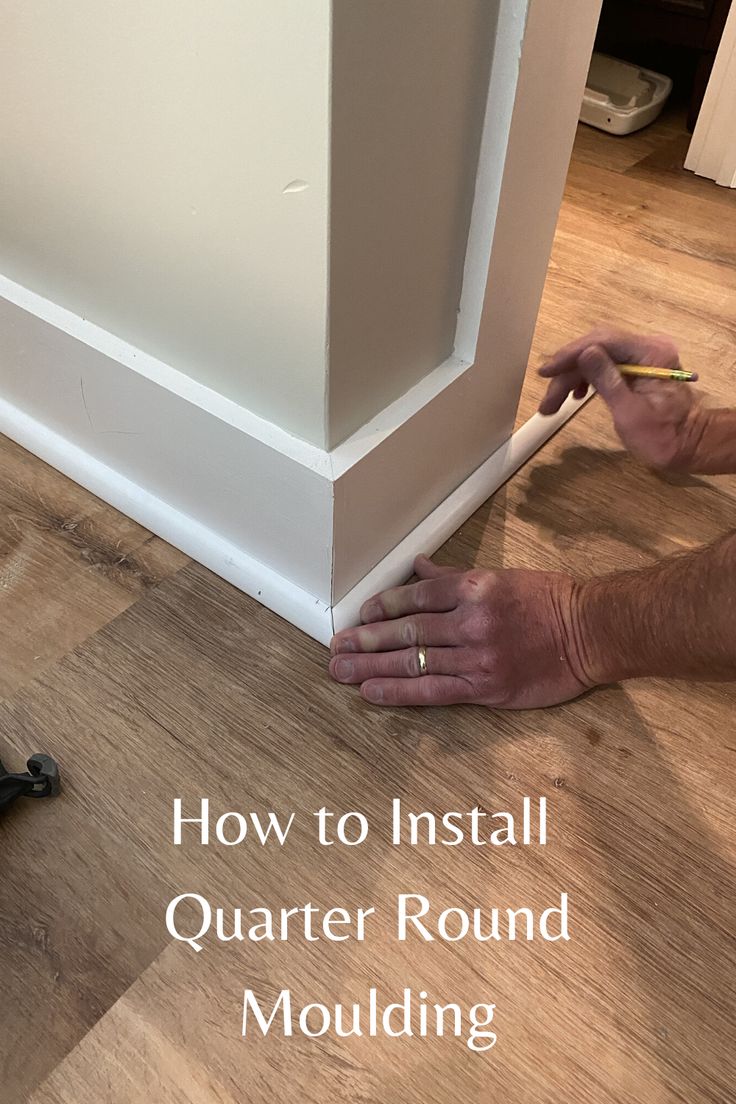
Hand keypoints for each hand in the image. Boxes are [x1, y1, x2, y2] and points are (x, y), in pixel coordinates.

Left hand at [329, 555, 592, 709]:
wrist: (593, 632)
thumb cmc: (551, 600)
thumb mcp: (503, 577)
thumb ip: (456, 578)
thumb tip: (420, 568)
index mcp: (475, 588)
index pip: (416, 597)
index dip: (383, 607)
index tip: (361, 615)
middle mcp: (471, 621)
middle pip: (406, 632)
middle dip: (366, 640)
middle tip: (336, 646)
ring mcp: (477, 656)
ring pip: (413, 662)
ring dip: (370, 667)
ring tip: (340, 670)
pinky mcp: (486, 688)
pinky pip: (434, 691)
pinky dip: (398, 693)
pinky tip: (371, 693)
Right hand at [538, 327, 705, 471]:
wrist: (688, 447)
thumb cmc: (662, 437)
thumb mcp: (629, 413)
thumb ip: (607, 381)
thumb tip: (585, 353)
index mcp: (651, 353)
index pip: (603, 341)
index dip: (571, 355)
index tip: (546, 372)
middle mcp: (648, 347)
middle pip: (597, 347)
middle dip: (568, 371)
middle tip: (548, 400)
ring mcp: (643, 356)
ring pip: (597, 356)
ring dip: (572, 377)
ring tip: (555, 403)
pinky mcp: (637, 367)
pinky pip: (605, 364)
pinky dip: (586, 378)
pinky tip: (575, 394)